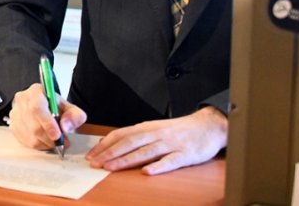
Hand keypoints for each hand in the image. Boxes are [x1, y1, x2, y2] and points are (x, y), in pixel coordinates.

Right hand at [8, 83, 85, 151]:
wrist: (44, 108)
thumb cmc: (55, 108)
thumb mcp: (70, 108)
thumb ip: (74, 116)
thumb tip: (65, 127)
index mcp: (36, 92)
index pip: (37, 107)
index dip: (47, 123)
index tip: (57, 135)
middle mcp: (22, 101)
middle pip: (33, 125)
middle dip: (50, 137)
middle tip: (62, 141)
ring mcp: (15, 114)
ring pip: (30, 135)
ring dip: (45, 142)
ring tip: (54, 140)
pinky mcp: (13, 126)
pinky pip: (26, 141)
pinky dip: (39, 145)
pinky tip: (45, 140)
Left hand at [86, 106, 227, 174]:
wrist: (207, 126)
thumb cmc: (178, 130)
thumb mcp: (154, 128)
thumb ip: (135, 136)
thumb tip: (110, 143)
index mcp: (146, 128)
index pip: (120, 135)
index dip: (104, 145)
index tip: (91, 155)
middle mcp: (156, 134)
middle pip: (129, 143)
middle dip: (110, 153)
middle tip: (95, 163)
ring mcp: (170, 144)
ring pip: (145, 152)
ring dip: (126, 160)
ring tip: (111, 168)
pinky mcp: (185, 154)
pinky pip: (170, 161)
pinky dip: (158, 166)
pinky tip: (147, 172)